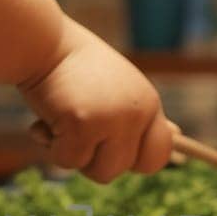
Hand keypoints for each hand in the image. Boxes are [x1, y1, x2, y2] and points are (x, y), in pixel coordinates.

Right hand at [18, 18, 176, 181]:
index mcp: (147, 103)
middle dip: (97, 161)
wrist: (42, 43)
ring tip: (62, 124)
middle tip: (79, 136)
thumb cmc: (73, 67)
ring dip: (75, 155)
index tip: (114, 154)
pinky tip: (44, 120)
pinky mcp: (81, 125)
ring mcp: (111, 120)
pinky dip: (50, 147)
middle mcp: (136, 113)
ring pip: (99, 172)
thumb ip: (133, 116)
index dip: (137, 160)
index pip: (160, 152)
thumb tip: (174, 138)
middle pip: (124, 168)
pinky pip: (67, 161)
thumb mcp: (115, 88)